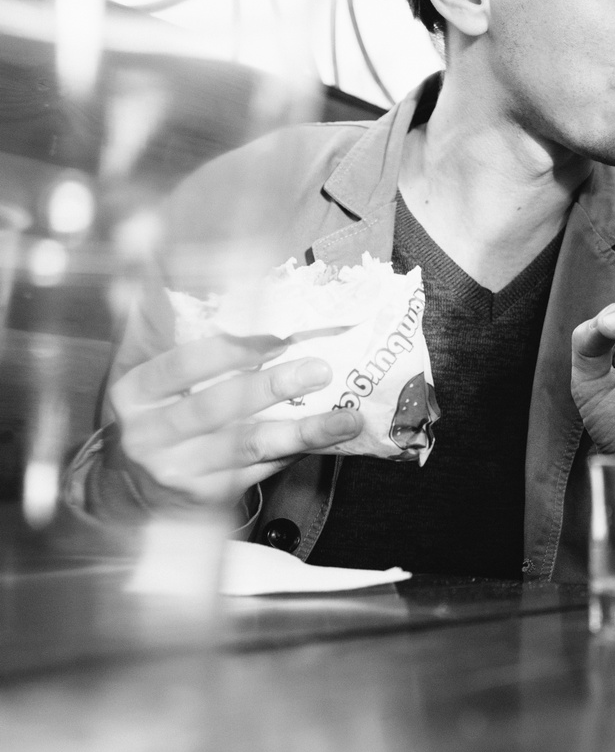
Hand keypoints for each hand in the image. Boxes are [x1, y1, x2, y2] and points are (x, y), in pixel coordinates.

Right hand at [108, 335, 362, 508]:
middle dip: (273, 388)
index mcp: (133, 393)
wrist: (130, 495)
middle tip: (321, 369)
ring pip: (248, 447)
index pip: (182, 366)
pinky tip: (329, 441)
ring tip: (347, 418)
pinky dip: (296, 454)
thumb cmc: (149, 419)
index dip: (230, 350)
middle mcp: (150, 434)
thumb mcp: (139, 376)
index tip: (276, 335)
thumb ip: (156, 326)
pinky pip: (260, 472)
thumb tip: (157, 253)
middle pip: (219, 407)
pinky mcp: (206, 499)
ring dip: (303, 431)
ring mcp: (178, 470)